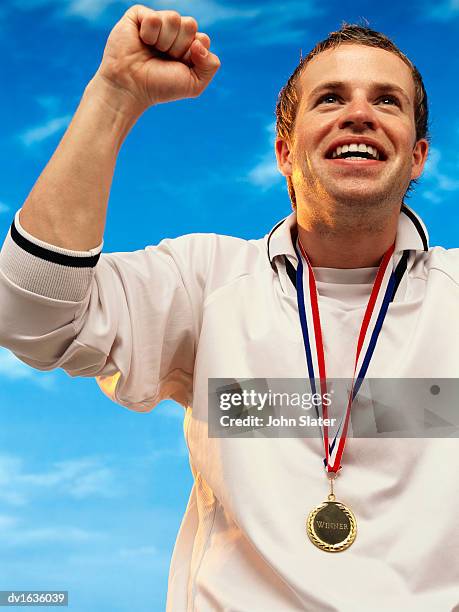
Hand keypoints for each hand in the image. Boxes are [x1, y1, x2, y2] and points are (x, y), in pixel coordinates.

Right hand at [93, 4, 220, 112]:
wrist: (132, 87)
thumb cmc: (161, 86)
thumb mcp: (194, 84)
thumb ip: (211, 65)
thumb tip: (200, 41)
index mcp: (189, 45)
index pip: (203, 38)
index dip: (192, 55)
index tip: (179, 66)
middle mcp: (175, 32)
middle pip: (190, 24)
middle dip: (179, 47)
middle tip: (164, 58)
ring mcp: (158, 22)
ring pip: (174, 18)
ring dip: (164, 42)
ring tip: (152, 51)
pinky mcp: (139, 15)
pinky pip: (155, 18)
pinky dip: (149, 34)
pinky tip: (141, 42)